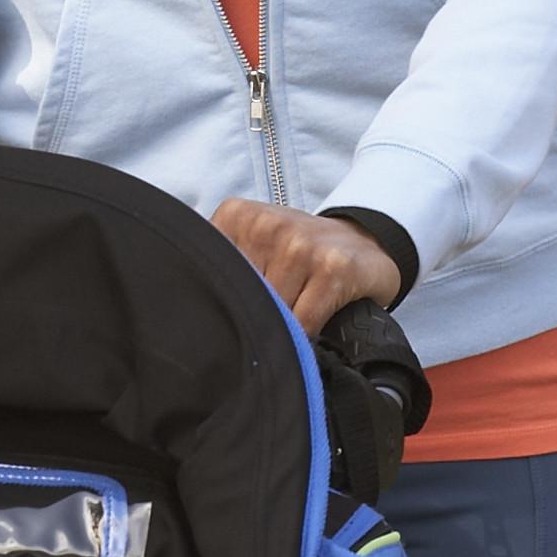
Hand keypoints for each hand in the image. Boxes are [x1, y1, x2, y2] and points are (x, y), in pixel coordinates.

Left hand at [212, 198, 403, 333]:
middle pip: (240, 299)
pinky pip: (304, 324)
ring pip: (271, 315)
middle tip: (264, 322)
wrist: (365, 243)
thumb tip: (191, 316)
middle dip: (249, 319)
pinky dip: (304, 339)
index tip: (229, 316)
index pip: (210, 276)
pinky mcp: (333, 269)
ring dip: (280, 331)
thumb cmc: (300, 253)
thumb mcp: (252, 244)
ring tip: (292, 321)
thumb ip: (222, 269)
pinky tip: (311, 329)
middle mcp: (267, 225)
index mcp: (237, 216)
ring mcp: (301, 246)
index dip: (217, 305)